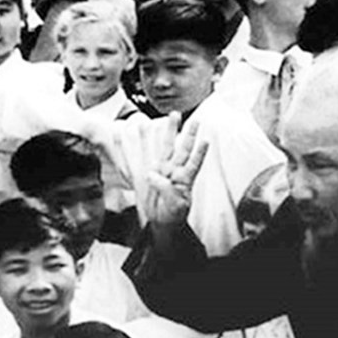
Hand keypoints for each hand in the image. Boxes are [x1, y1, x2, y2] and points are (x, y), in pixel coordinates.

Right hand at [138, 113, 208, 227]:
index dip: (200, 153)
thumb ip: (165, 188)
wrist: (162, 221)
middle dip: (187, 133)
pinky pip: (141, 156)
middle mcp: (174, 171)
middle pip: (182, 148)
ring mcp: (161, 170)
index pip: (194, 163)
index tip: (206, 141)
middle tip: (192, 119)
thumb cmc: (173, 214)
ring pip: (166, 147)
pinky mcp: (147, 173)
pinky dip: (137, 144)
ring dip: (168, 132)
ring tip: (172, 116)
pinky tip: (131, 131)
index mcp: (184, 179)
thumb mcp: (174, 205)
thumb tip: (152, 173)